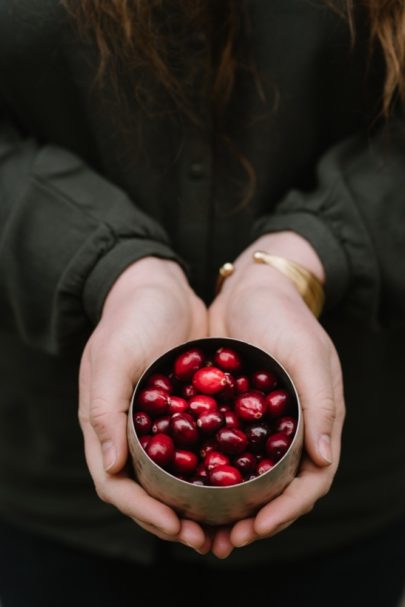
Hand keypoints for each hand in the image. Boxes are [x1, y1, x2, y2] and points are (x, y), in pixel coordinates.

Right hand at [78, 257, 210, 552]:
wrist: (160, 286)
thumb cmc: (131, 318)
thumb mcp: (112, 357)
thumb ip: (103, 409)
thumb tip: (112, 467)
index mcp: (108, 425)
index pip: (118, 484)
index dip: (144, 512)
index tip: (177, 527)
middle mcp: (133, 431)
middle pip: (150, 490)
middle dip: (176, 518)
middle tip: (209, 539)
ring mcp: (162, 422)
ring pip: (179, 476)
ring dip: (199, 504)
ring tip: (229, 525)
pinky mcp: (188, 409)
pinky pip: (202, 448)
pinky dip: (217, 469)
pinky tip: (245, 480)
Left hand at [208, 232, 344, 557]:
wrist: (251, 288)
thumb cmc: (285, 317)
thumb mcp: (307, 354)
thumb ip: (320, 405)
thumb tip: (326, 460)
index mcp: (314, 423)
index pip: (309, 481)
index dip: (287, 510)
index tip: (256, 528)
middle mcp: (287, 431)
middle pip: (275, 489)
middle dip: (253, 519)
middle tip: (222, 541)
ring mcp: (257, 424)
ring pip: (245, 478)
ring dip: (228, 506)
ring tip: (200, 529)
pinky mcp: (229, 413)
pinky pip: (218, 450)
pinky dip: (206, 473)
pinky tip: (182, 487)